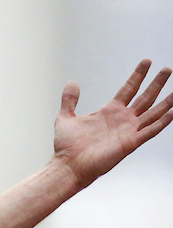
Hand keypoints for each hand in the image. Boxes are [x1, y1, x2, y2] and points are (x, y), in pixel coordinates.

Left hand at [54, 60, 172, 188]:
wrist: (68, 166)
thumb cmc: (67, 146)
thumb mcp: (65, 117)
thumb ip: (69, 100)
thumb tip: (72, 83)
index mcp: (109, 112)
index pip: (128, 89)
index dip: (138, 76)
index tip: (146, 61)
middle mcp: (122, 120)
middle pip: (145, 98)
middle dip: (156, 84)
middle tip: (167, 69)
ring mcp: (128, 131)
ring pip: (153, 112)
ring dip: (166, 101)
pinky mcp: (130, 143)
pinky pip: (151, 131)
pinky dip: (163, 122)